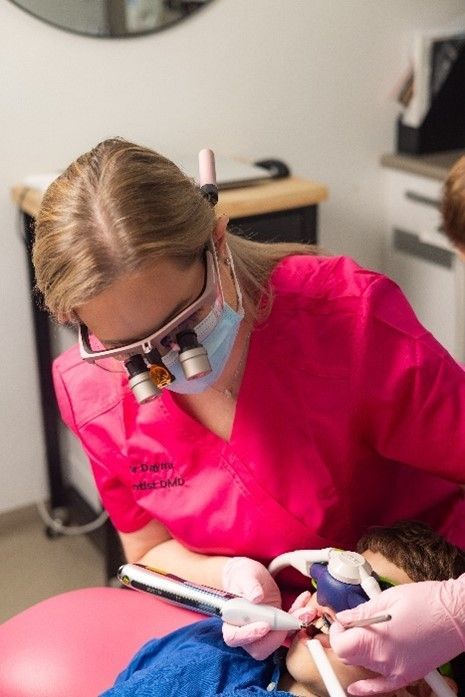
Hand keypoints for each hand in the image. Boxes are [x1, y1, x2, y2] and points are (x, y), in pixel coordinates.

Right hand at [221, 557, 312, 659]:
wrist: (251, 576)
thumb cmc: (242, 575)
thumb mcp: (244, 575)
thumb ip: (249, 585)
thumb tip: (256, 597)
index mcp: (232, 620)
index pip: (234, 637)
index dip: (249, 635)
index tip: (264, 625)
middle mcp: (246, 630)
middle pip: (258, 647)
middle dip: (277, 636)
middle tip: (291, 621)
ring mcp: (262, 630)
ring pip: (277, 639)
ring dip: (294, 627)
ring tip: (306, 611)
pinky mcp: (276, 626)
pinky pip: (288, 627)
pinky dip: (298, 616)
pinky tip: (304, 600)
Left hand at [329, 577, 464, 694]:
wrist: (456, 614)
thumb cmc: (426, 601)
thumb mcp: (387, 597)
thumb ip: (361, 611)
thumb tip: (344, 617)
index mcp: (377, 640)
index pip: (340, 645)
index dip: (336, 632)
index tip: (342, 622)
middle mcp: (385, 660)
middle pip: (349, 657)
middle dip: (345, 640)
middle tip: (351, 624)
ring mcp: (397, 671)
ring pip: (363, 667)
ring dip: (358, 653)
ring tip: (366, 635)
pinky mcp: (409, 675)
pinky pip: (382, 687)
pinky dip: (367, 688)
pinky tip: (356, 687)